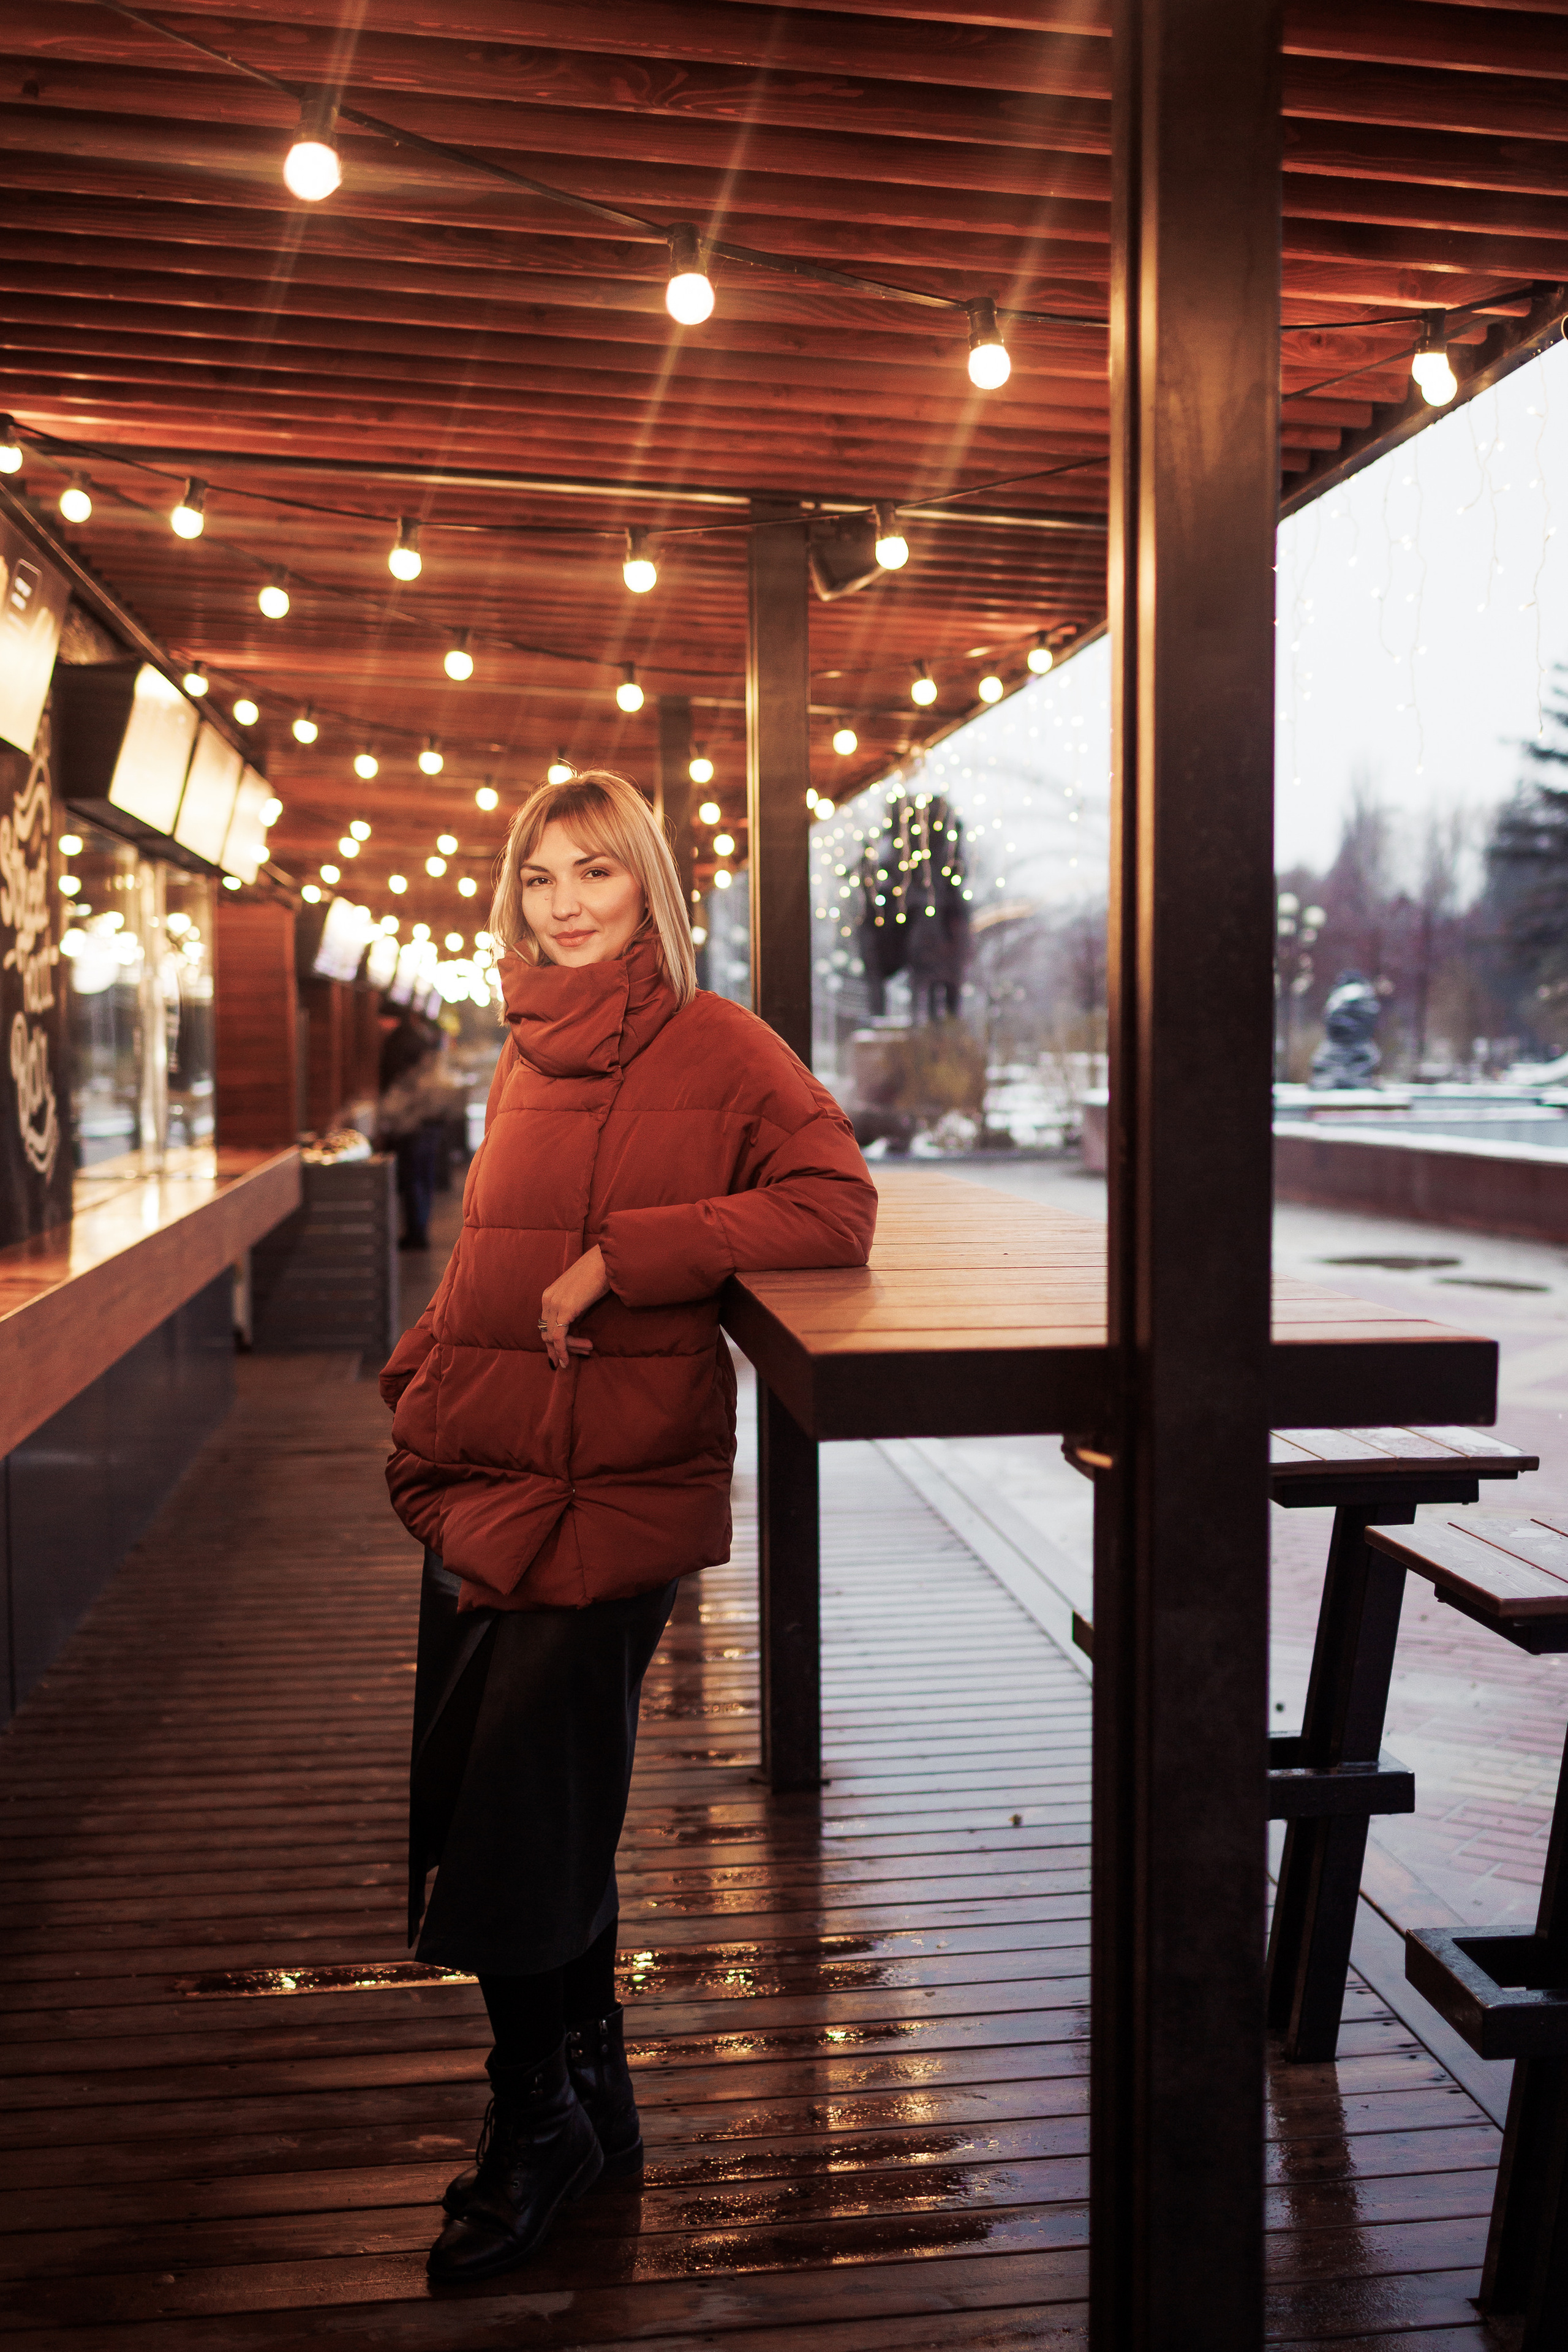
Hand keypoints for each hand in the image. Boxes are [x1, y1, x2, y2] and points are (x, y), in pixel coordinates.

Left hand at [538, 1246, 609, 1370]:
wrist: (605, 1262)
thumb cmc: (598, 1275)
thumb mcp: (580, 1295)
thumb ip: (573, 1311)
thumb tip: (573, 1328)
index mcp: (548, 1295)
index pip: (544, 1325)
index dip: (552, 1342)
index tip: (562, 1354)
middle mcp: (547, 1300)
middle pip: (545, 1333)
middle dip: (557, 1349)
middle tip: (570, 1359)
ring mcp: (554, 1304)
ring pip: (551, 1337)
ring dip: (568, 1349)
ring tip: (587, 1349)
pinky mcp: (565, 1310)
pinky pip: (558, 1337)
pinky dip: (562, 1351)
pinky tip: (568, 1360)